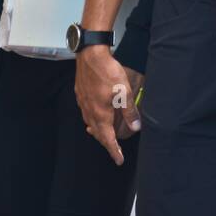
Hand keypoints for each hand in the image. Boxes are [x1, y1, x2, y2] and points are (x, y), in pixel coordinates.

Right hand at [74, 46, 139, 164]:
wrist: (90, 55)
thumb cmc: (107, 72)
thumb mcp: (123, 91)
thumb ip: (129, 111)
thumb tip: (135, 127)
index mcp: (100, 114)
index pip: (107, 139)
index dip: (114, 151)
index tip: (119, 160)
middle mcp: (89, 111)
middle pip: (98, 133)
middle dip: (107, 143)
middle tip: (115, 149)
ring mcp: (83, 103)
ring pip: (91, 123)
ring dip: (99, 131)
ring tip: (106, 135)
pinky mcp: (81, 94)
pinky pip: (87, 113)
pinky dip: (93, 120)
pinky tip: (97, 115)